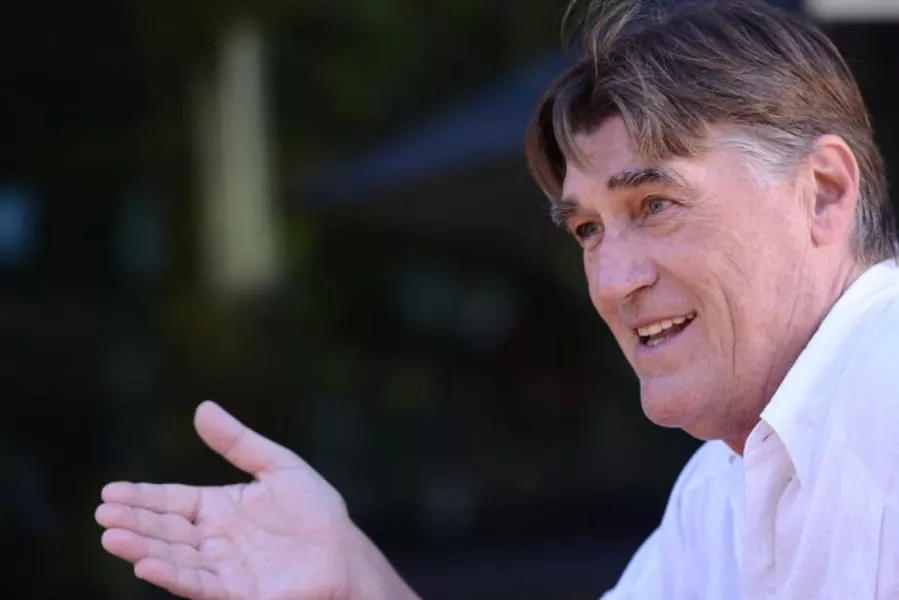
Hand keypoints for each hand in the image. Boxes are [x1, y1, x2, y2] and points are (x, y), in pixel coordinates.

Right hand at [95, 401, 417, 599]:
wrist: (344, 552)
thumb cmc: (315, 511)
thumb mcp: (277, 466)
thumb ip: (238, 442)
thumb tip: (201, 407)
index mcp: (218, 509)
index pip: (171, 502)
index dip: (141, 497)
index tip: (109, 492)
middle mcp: (213, 540)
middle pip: (165, 530)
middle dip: (134, 522)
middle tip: (103, 514)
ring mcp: (222, 568)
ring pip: (174, 558)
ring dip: (142, 548)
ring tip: (112, 537)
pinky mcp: (235, 593)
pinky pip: (198, 584)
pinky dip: (171, 575)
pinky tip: (145, 564)